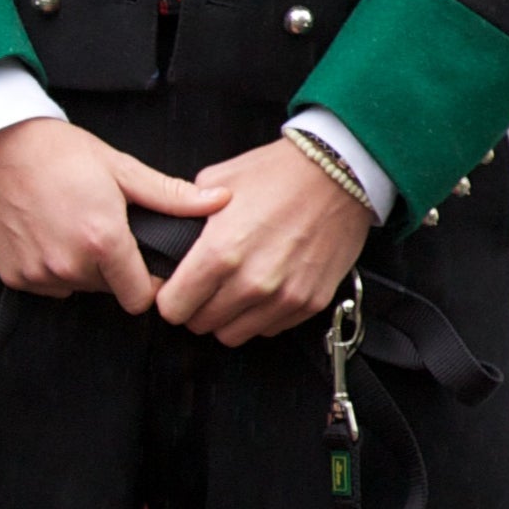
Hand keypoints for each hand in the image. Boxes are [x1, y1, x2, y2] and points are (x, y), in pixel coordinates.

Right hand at [0, 119, 222, 316]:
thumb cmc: (58, 152)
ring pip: (78, 288)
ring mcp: (39, 273)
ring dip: (82, 268)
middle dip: (114, 269)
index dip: (148, 283)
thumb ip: (171, 196)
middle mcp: (70, 264)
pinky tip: (48, 234)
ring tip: (73, 227)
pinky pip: (48, 285)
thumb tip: (220, 201)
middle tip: (103, 229)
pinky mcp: (15, 276)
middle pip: (110, 291)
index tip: (145, 264)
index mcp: (103, 241)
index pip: (141, 298)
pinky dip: (52, 268)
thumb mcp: (120, 168)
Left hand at [154, 136, 373, 345]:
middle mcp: (251, 283)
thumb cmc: (279, 172)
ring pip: (233, 335)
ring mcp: (283, 297)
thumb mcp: (216, 181)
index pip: (173, 307)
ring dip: (227, 317)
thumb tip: (170, 234)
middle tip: (204, 287)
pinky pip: (270, 329)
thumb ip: (186, 214)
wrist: (339, 172)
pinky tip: (262, 289)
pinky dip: (260, 316)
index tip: (175, 289)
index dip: (169, 298)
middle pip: (201, 324)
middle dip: (196, 307)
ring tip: (233, 289)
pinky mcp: (310, 303)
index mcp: (220, 253)